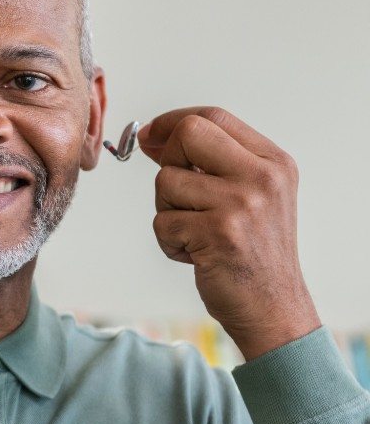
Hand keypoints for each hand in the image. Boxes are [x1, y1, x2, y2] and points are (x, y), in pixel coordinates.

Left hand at [138, 107, 319, 359]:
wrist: (273, 308)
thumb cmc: (250, 251)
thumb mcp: (247, 196)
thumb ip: (208, 162)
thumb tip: (152, 136)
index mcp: (273, 162)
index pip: (213, 116)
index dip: (172, 123)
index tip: (149, 137)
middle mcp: (263, 177)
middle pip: (188, 134)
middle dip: (167, 159)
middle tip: (175, 192)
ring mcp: (242, 204)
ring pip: (166, 182)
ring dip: (168, 212)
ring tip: (196, 233)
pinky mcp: (219, 233)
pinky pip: (161, 222)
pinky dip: (169, 242)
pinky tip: (196, 254)